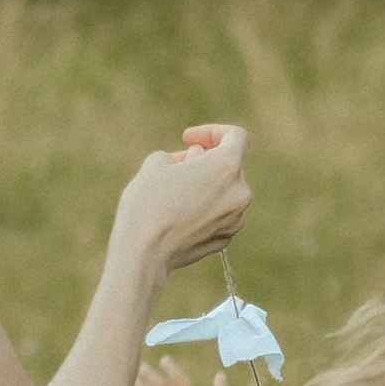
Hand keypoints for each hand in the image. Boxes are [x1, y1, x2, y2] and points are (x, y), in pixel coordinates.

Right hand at [119, 122, 250, 278]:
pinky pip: (220, 215)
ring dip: (205, 186)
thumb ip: (182, 155)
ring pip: (225, 192)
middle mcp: (240, 192)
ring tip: (174, 193)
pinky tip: (179, 215)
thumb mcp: (157, 164)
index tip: (188, 139)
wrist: (144, 253)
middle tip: (174, 167)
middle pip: (229, 166)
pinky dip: (205, 209)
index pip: (236, 137)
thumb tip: (195, 161)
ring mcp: (236, 219)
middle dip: (204, 161)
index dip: (212, 132)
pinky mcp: (226, 239)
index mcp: (227, 166)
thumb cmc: (148, 204)